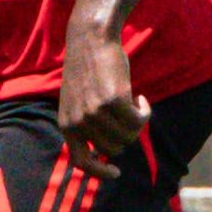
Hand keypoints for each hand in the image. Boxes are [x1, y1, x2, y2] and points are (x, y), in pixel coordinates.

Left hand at [57, 27, 146, 175]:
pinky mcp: (114, 101)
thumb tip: (108, 151)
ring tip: (134, 103)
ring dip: (137, 122)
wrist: (91, 39)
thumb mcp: (76, 101)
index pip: (80, 162)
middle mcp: (79, 122)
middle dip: (126, 135)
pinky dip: (145, 111)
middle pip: (113, 148)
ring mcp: (95, 113)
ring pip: (128, 136)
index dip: (99, 172)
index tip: (116, 172)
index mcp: (66, 125)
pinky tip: (140, 97)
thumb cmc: (87, 70)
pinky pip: (139, 120)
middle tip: (129, 115)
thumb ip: (86, 124)